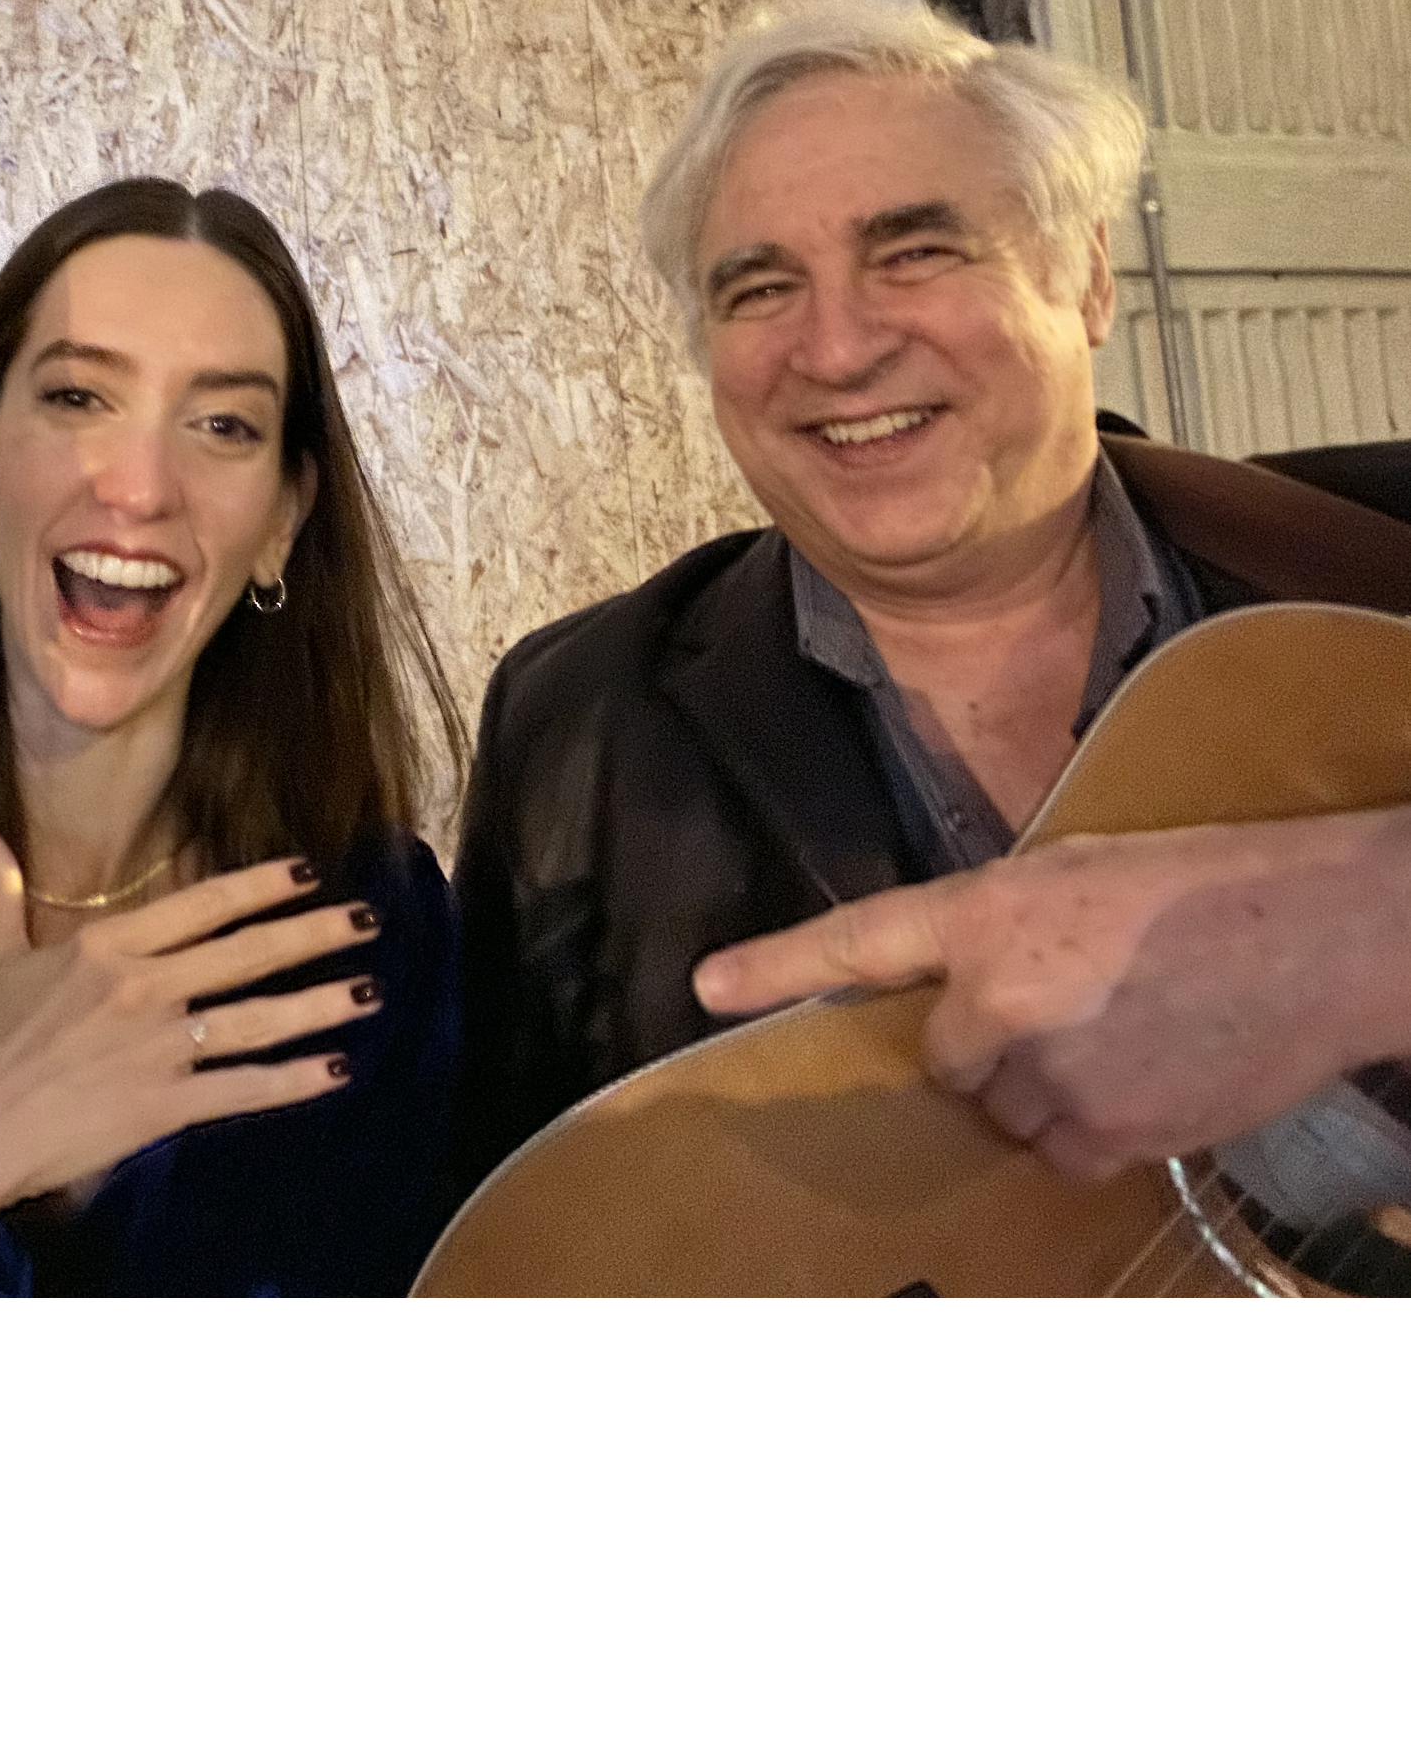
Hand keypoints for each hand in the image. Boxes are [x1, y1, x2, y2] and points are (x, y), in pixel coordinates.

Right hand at [0, 819, 383, 1265]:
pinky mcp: (162, 1106)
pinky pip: (243, 1089)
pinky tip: (335, 1071)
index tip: (306, 873)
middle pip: (246, 952)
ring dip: (320, 1004)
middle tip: (367, 919)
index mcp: (103, 946)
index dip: (260, 887)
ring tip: (370, 990)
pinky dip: (293, 1081)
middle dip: (313, 934)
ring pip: (258, 1018)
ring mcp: (156, 1048)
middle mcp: (140, 988)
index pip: (200, 905)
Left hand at [689, 805, 1410, 1179]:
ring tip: (1128, 1035)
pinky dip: (1096, 1131)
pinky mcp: (1103, 1132)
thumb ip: (999, 929)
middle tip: (1076, 1006)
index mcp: (983, 914)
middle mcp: (995, 999)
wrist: (1320, 934)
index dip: (775, 967)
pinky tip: (1150, 1076)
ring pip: (1008, 1110)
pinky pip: (1063, 1152)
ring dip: (1048, 1089)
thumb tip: (964, 987)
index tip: (706, 988)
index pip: (857, 940)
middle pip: (949, 1060)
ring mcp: (1047, 1073)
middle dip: (993, 1046)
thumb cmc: (1205, 888)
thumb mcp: (1075, 874)